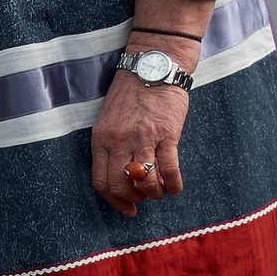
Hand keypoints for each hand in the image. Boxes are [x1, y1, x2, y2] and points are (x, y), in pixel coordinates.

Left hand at [90, 62, 188, 216]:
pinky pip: (170, 170)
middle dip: (134, 199)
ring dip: (154, 193)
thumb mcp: (109, 118)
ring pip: (145, 182)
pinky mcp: (166, 134)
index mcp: (101, 137)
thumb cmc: (131, 93)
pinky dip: (173, 185)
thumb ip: (112, 146)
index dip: (115, 201)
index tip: (127, 209)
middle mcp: (119, 140)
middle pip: (121, 186)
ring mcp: (142, 137)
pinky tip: (175, 186)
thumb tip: (121, 177)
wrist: (152, 66)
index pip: (101, 181)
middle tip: (144, 197)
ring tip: (160, 189)